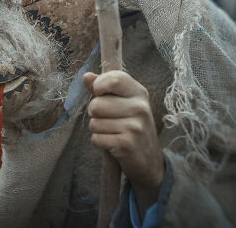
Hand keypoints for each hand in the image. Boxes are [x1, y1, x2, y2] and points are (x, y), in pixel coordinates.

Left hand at [83, 70, 164, 212]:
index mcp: (139, 93)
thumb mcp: (123, 102)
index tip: (99, 93)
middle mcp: (140, 108)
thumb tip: (86, 76)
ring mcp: (135, 126)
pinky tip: (112, 143)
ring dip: (97, 129)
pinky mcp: (127, 144)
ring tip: (111, 132)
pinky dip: (99, 142)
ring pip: (94, 123)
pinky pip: (96, 139)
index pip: (115, 79)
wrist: (149, 160)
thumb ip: (103, 88)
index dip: (99, 85)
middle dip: (94, 113)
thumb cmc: (131, 125)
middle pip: (97, 104)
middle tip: (106, 119)